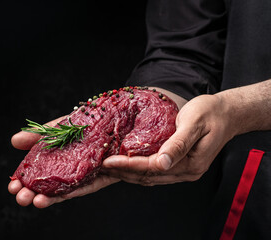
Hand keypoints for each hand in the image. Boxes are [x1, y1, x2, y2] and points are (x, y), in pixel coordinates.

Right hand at [8, 117, 118, 207]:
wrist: (120, 114)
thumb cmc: (87, 119)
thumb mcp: (60, 125)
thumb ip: (39, 134)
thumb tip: (14, 141)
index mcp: (57, 157)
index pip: (37, 172)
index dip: (23, 180)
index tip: (11, 185)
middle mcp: (69, 168)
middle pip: (48, 185)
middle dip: (32, 193)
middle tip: (20, 197)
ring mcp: (84, 174)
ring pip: (63, 190)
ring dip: (48, 198)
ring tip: (35, 201)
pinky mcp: (101, 177)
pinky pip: (85, 186)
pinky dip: (70, 192)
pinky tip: (56, 196)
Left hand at [102, 94, 234, 184]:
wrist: (227, 113)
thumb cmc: (211, 113)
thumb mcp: (194, 123)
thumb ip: (178, 144)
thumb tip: (162, 163)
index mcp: (190, 163)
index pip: (152, 168)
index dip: (128, 166)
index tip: (108, 162)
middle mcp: (186, 171)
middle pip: (148, 177)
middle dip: (122, 173)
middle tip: (100, 168)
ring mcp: (183, 170)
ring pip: (150, 177)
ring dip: (128, 174)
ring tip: (108, 169)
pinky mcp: (180, 165)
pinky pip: (154, 172)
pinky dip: (138, 170)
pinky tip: (126, 165)